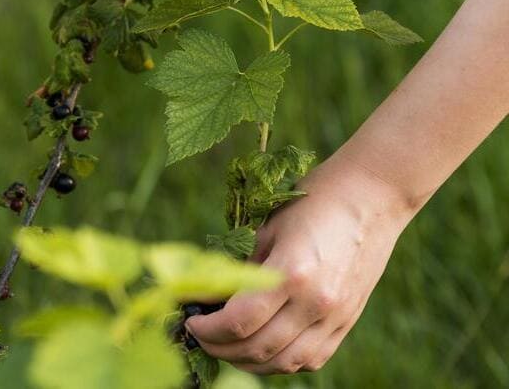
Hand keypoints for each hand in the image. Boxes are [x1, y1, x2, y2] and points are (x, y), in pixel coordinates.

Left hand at [186, 154, 415, 373]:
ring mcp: (336, 317)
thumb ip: (241, 270)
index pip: (238, 322)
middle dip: (220, 349)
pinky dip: (282, 362)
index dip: (206, 330)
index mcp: (291, 274)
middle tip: (201, 337)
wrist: (371, 197)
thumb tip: (206, 298)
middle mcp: (316, 303)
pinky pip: (311, 359)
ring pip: (285, 363)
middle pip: (258, 349)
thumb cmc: (312, 203)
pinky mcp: (347, 322)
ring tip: (226, 347)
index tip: (190, 322)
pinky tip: (262, 348)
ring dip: (249, 362)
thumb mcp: (267, 230)